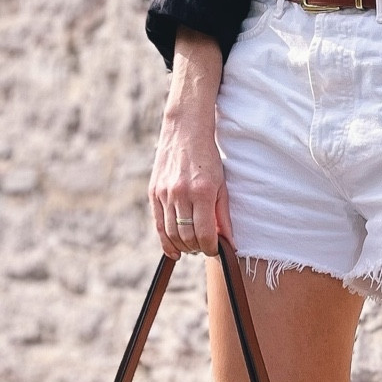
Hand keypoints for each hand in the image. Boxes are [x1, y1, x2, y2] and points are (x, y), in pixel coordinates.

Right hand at [151, 28, 230, 256]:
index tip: (216, 250)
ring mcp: (165, 193)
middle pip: (187, 236)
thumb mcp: (222, 183)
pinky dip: (165, 241)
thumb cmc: (207, 157)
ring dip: (183, 246)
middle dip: (197, 248)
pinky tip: (174, 250)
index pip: (205, 233)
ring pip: (172, 233)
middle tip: (204, 248)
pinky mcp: (153, 192)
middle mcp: (181, 193)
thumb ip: (223, 213)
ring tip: (192, 247)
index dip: (211, 247)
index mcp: (203, 191)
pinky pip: (158, 224)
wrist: (185, 131)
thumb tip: (228, 241)